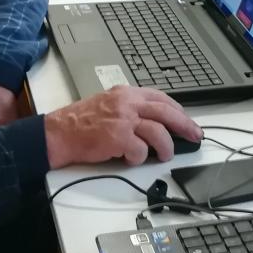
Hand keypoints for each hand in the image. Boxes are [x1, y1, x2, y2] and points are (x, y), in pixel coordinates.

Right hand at [43, 85, 201, 166]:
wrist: (58, 132)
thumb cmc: (81, 122)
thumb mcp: (109, 104)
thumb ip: (131, 108)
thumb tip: (157, 122)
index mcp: (127, 93)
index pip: (161, 98)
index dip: (178, 111)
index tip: (187, 121)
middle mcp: (127, 103)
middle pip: (166, 112)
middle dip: (185, 125)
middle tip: (194, 136)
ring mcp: (124, 119)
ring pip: (159, 133)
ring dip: (166, 147)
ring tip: (164, 155)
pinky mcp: (118, 138)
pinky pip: (140, 150)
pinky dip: (139, 158)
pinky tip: (131, 159)